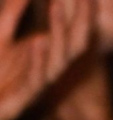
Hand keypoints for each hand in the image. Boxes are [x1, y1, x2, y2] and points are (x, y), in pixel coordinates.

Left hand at [0, 0, 91, 119]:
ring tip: (56, 5)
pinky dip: (38, 60)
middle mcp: (51, 66)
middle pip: (75, 40)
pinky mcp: (26, 95)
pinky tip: (38, 41)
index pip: (73, 28)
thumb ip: (14, 10)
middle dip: (80, 16)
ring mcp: (41, 80)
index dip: (82, 9)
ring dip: (59, 30)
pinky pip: (36, 78)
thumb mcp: (2, 33)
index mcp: (50, 52)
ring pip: (59, 57)